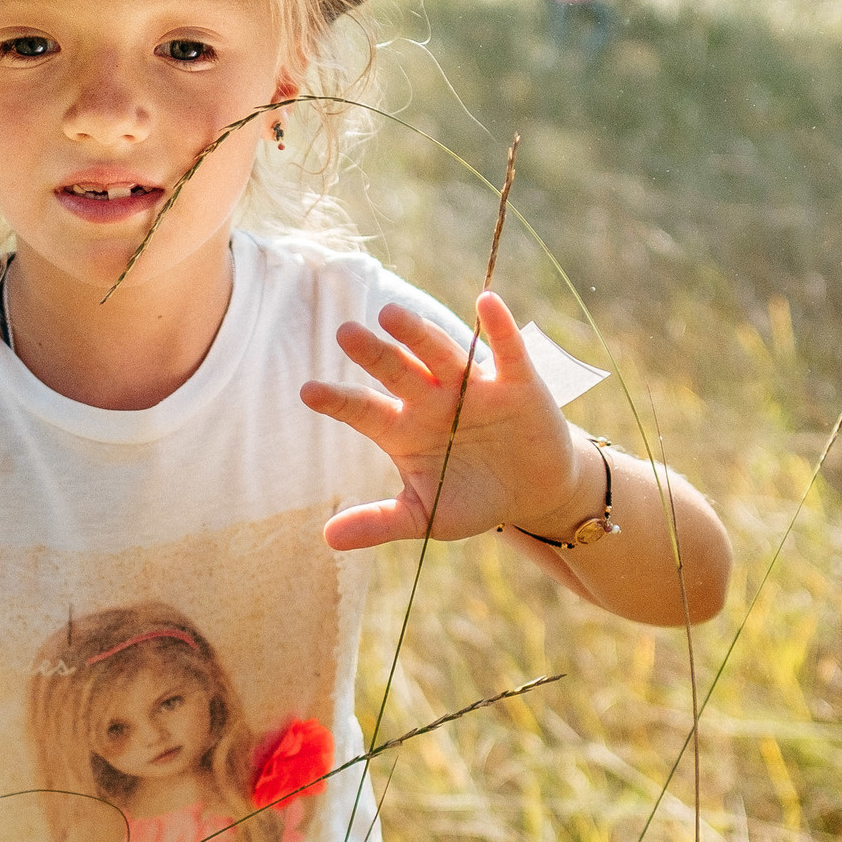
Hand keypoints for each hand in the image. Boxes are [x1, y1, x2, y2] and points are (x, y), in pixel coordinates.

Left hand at [299, 291, 596, 551]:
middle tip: (345, 334)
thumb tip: (327, 539)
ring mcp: (472, 386)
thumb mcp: (426, 517)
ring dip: (419, 334)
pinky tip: (485, 302)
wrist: (533, 492)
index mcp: (403, 429)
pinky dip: (498, 327)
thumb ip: (380, 523)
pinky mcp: (516, 382)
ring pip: (441, 353)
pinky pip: (506, 350)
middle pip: (397, 371)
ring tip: (392, 314)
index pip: (364, 411)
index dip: (339, 401)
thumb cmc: (472, 499)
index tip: (308, 392)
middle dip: (374, 354)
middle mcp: (431, 399)